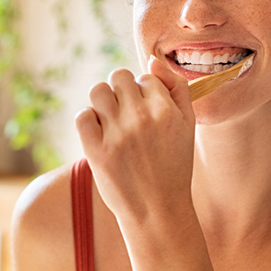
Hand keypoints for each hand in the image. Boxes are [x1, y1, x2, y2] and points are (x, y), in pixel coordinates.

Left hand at [75, 57, 195, 227]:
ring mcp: (117, 135)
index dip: (145, 92)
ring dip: (103, 102)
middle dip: (122, 91)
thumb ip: (177, 88)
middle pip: (119, 76)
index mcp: (166, 110)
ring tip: (112, 121)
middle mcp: (141, 118)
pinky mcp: (96, 151)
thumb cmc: (174, 166)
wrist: (158, 211)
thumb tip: (152, 60)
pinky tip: (100, 134)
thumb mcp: (188, 125)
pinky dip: (88, 121)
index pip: (146, 77)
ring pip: (98, 91)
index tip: (147, 113)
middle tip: (127, 114)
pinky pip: (82, 116)